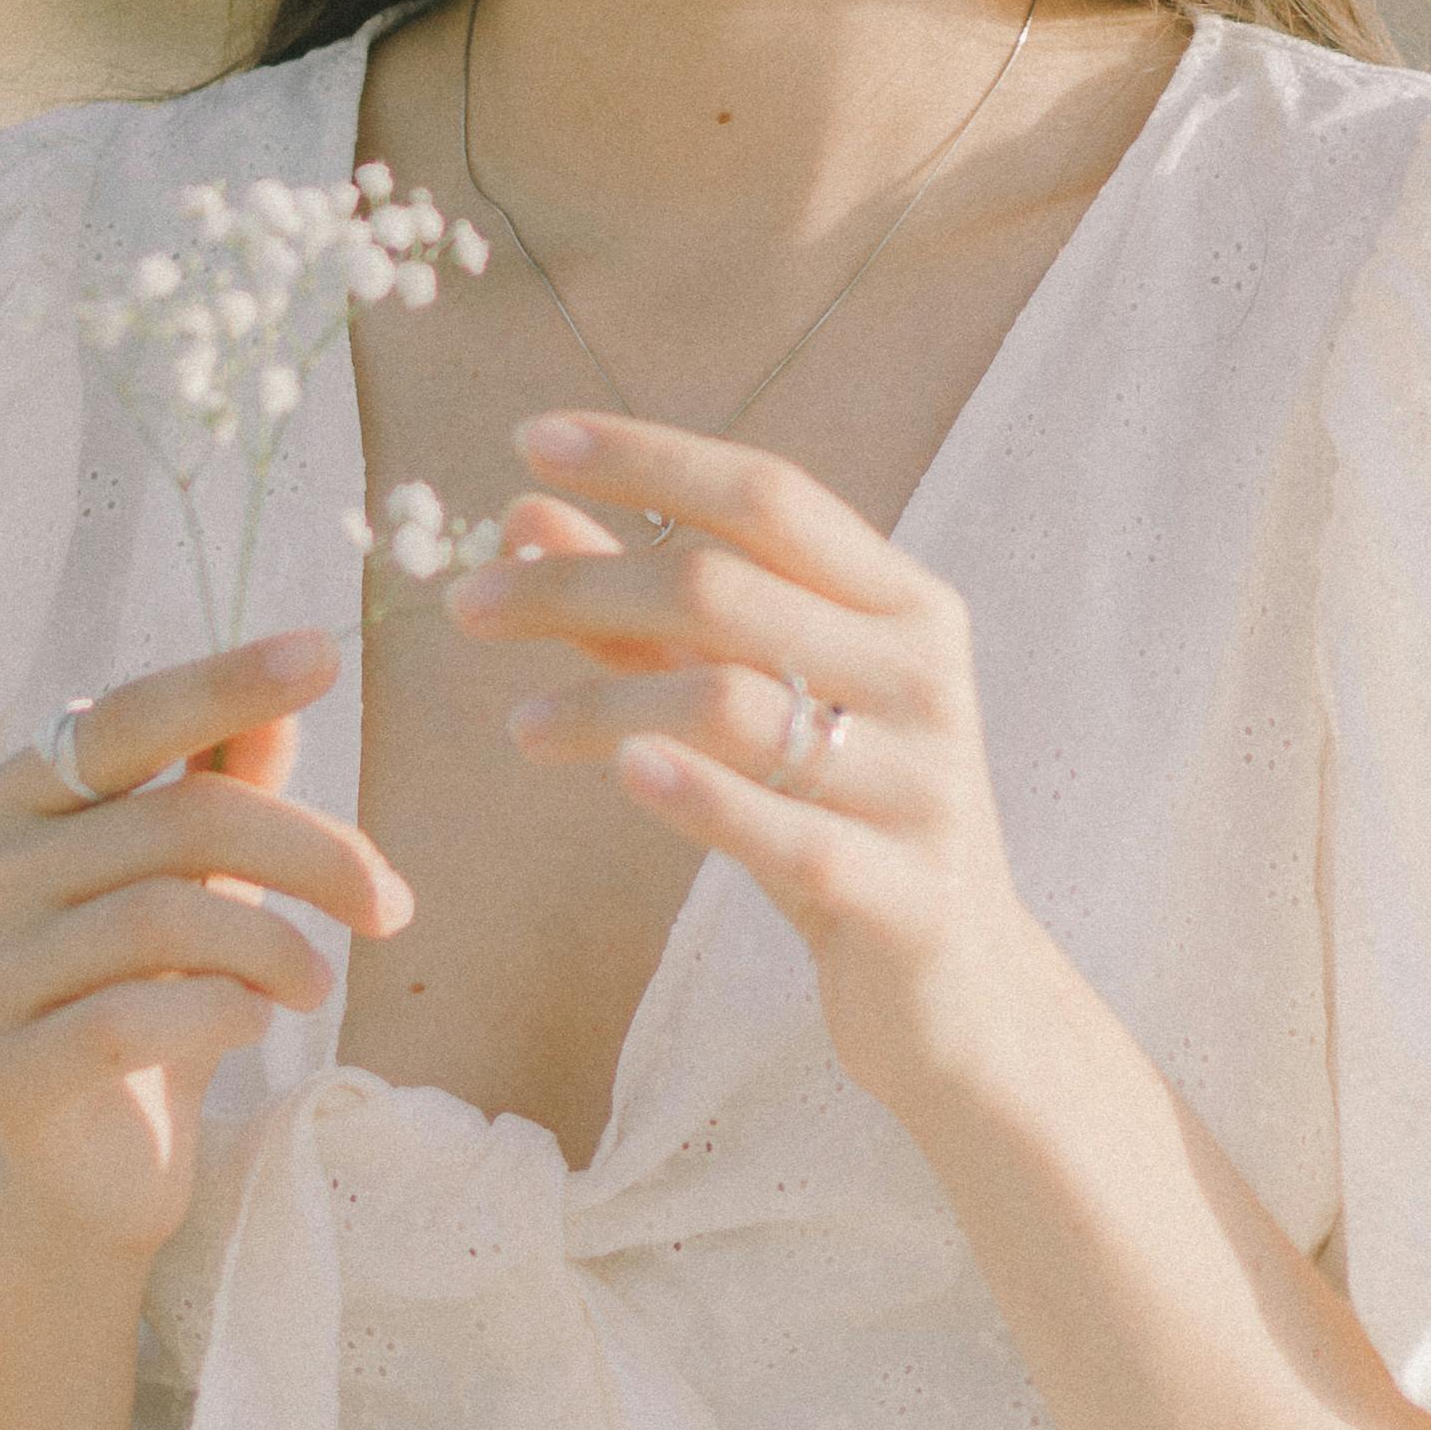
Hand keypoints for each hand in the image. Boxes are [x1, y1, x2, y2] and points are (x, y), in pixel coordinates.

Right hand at [0, 634, 412, 1257]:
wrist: (96, 1160)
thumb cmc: (156, 984)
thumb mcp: (199, 870)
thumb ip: (227, 774)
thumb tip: (290, 680)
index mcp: (17, 797)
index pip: (130, 719)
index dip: (225, 684)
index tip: (325, 652)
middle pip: (178, 823)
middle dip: (311, 854)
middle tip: (392, 903)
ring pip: (163, 918)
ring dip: (276, 947)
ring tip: (320, 983)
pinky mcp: (6, 1072)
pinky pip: (132, 1018)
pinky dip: (222, 1010)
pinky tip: (256, 1021)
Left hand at [447, 411, 1044, 1118]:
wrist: (960, 989)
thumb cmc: (842, 817)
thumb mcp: (760, 701)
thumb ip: (647, 614)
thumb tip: (525, 517)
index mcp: (904, 603)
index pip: (766, 496)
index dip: (647, 460)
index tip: (528, 440)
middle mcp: (922, 675)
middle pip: (725, 590)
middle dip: (581, 583)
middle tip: (470, 601)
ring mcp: (918, 785)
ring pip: (735, 704)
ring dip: (603, 698)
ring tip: (521, 725)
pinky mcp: (900, 894)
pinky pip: (782, 831)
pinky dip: (694, 794)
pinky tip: (616, 769)